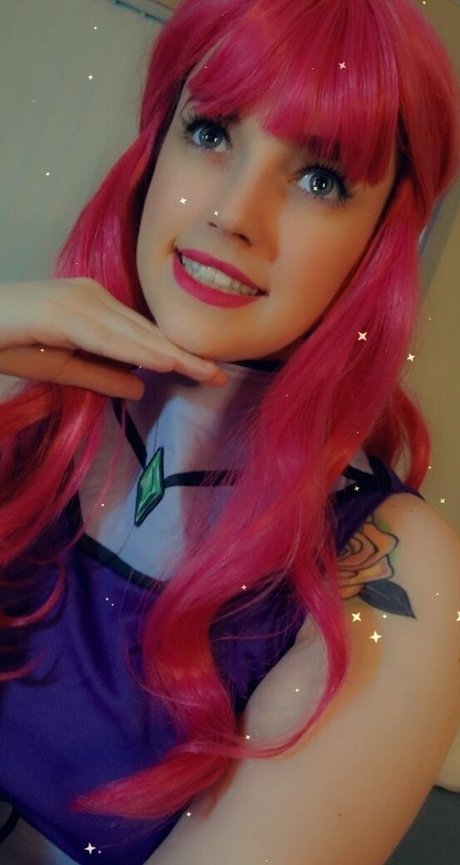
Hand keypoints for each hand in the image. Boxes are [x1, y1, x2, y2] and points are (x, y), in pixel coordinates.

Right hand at [0, 278, 226, 398]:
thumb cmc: (8, 342)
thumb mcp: (64, 368)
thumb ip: (102, 375)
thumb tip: (141, 389)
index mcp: (95, 307)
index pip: (144, 334)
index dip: (176, 353)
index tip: (207, 371)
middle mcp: (93, 297)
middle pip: (147, 332)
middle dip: (185, 355)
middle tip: (220, 375)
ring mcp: (79, 300)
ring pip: (135, 333)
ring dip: (173, 354)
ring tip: (206, 372)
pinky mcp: (64, 311)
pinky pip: (109, 337)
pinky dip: (140, 351)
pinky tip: (165, 363)